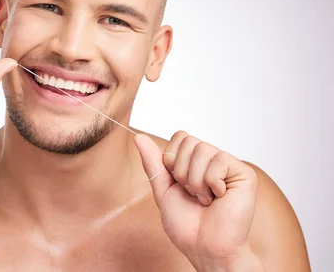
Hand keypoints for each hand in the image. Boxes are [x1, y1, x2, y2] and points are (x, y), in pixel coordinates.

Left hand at [133, 131, 259, 269]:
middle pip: (189, 140)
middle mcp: (212, 160)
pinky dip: (212, 183)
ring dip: (196, 181)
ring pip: (202, 149)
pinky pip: (219, 160)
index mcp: (195, 162)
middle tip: (193, 194)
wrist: (204, 247)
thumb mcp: (162, 189)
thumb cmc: (187, 224)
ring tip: (205, 198)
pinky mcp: (244, 173)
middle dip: (182, 172)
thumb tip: (139, 137)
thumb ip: (153, 162)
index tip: (178, 183)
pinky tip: (219, 198)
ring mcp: (229, 165)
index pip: (180, 136)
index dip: (172, 160)